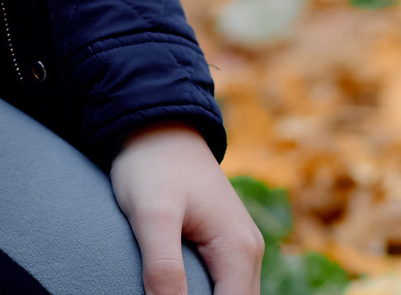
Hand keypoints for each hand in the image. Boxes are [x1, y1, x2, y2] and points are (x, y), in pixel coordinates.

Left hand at [109, 124, 263, 294]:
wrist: (156, 124)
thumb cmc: (152, 165)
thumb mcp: (152, 214)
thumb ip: (163, 266)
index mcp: (238, 250)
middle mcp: (248, 252)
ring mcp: (239, 248)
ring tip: (167, 294)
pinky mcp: (223, 243)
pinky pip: (222, 284)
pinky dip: (206, 293)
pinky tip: (177, 291)